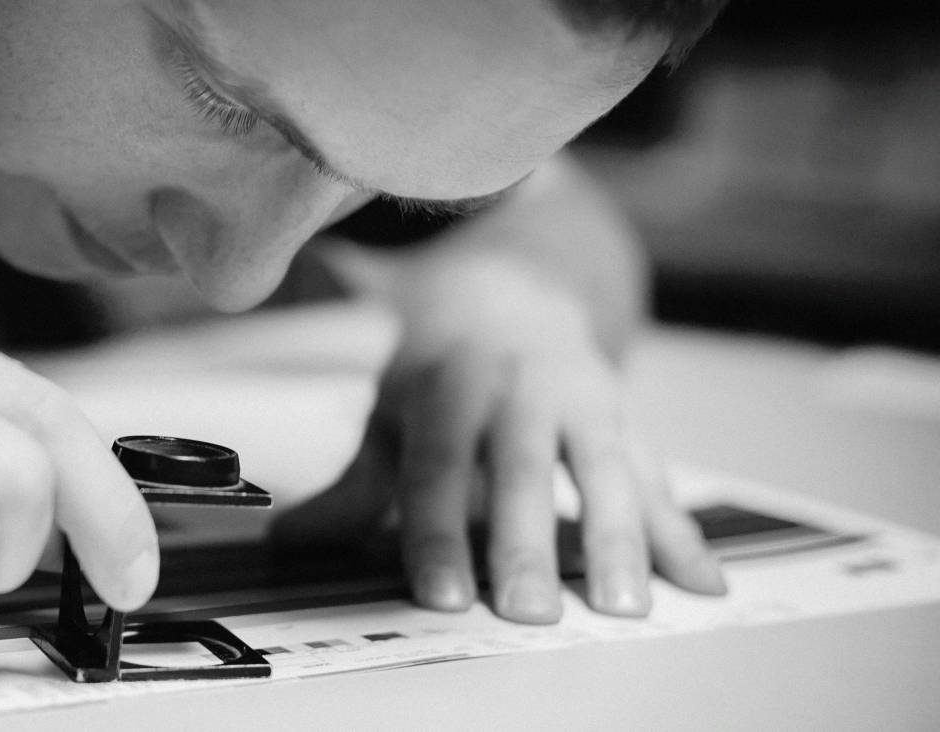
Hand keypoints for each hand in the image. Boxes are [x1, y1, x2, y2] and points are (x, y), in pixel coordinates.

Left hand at [272, 268, 724, 622]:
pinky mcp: (628, 418)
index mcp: (449, 384)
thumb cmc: (441, 357)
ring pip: (605, 470)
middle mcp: (519, 388)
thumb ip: (353, 479)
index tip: (442, 595)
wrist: (523, 276)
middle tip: (528, 612)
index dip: (437, 533)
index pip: (437, 467)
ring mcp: (583, 399)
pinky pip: (658, 476)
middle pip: (521, 472)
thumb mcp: (390, 403)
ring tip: (626, 607)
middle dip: (526, 543)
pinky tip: (702, 583)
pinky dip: (681, 532)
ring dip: (620, 540)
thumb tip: (290, 544)